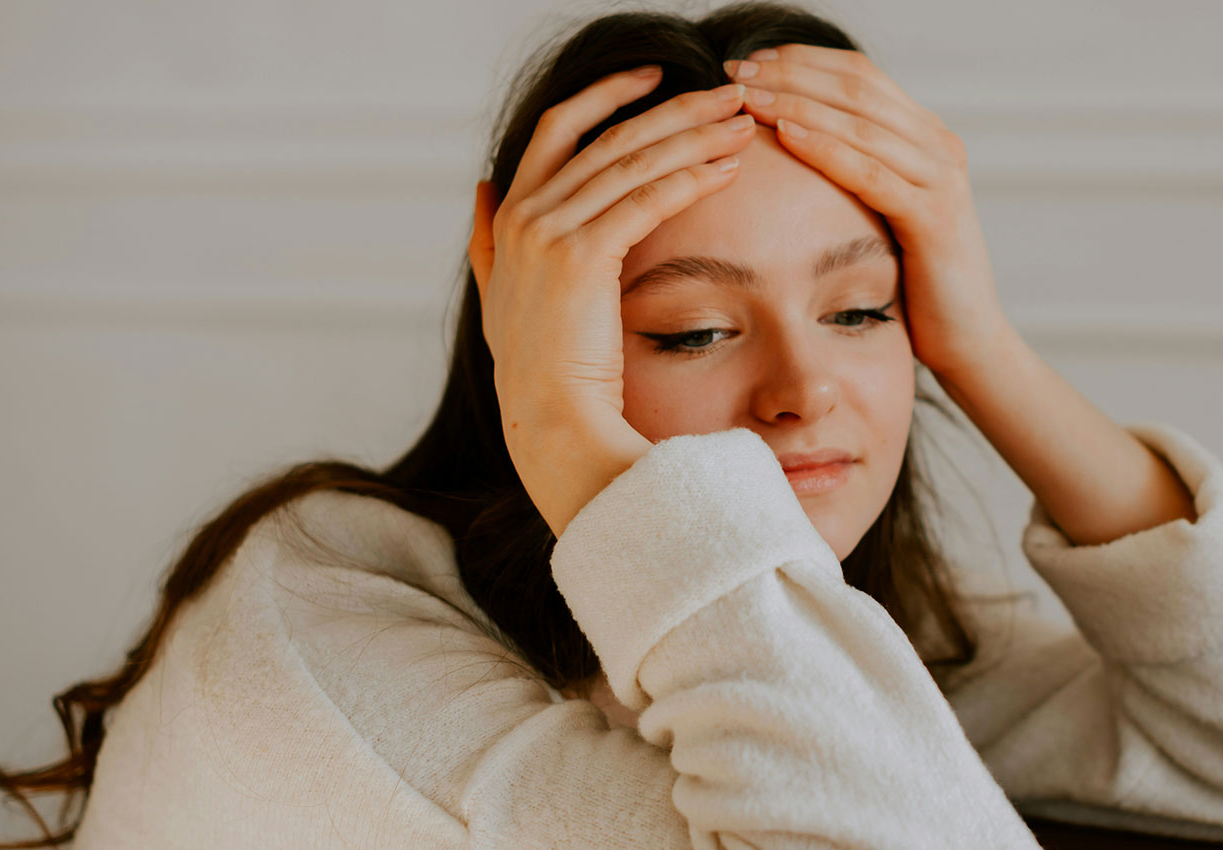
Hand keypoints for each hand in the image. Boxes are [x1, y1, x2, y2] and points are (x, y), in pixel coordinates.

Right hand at [467, 68, 756, 535]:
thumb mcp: (501, 298)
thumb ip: (489, 242)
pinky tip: (728, 169)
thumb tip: (480, 187)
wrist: (551, 427)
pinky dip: (689, 179)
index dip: (607, 95)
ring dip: (693, 135)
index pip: (560, 128)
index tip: (656, 76)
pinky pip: (644, 200)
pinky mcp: (578, 258)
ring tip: (742, 123)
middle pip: (607, 136)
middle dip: (674, 109)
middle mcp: (523, 214)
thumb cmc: (542, 376)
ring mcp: (546, 234)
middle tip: (728, 91)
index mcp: (511, 216)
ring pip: (631, 160)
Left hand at [727, 45, 1012, 379]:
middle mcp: (939, 144)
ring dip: (796, 103)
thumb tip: (791, 141)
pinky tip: (785, 135)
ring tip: (746, 97)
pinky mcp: (934, 217)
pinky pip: (870, 173)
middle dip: (791, 73)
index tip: (748, 60)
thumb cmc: (914, 280)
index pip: (859, 74)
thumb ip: (856, 171)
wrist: (967, 338)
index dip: (802, 60)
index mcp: (926, 135)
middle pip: (857, 87)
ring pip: (859, 123)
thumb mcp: (883, 211)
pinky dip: (826, 149)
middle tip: (735, 69)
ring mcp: (941, 178)